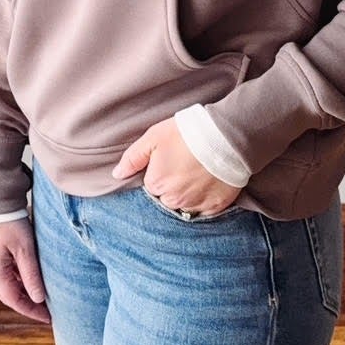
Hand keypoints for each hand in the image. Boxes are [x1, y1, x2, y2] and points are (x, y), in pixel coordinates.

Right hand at [0, 219, 50, 324]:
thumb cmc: (11, 222)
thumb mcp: (25, 250)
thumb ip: (31, 275)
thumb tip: (38, 299)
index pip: (13, 300)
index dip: (30, 311)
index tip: (47, 318)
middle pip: (9, 295)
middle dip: (28, 305)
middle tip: (48, 312)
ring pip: (8, 286)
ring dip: (24, 293)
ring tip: (43, 299)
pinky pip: (6, 275)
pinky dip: (19, 282)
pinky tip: (32, 283)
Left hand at [111, 116, 243, 217]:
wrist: (227, 137)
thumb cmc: (188, 133)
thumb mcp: (154, 137)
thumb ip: (132, 158)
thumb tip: (117, 175)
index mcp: (156, 183)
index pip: (151, 185)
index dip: (159, 173)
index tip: (170, 161)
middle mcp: (173, 200)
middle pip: (166, 198)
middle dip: (172, 186)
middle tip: (185, 166)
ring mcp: (195, 205)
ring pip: (184, 206)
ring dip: (187, 195)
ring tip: (197, 174)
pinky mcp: (215, 207)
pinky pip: (204, 211)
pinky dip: (204, 200)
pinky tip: (208, 184)